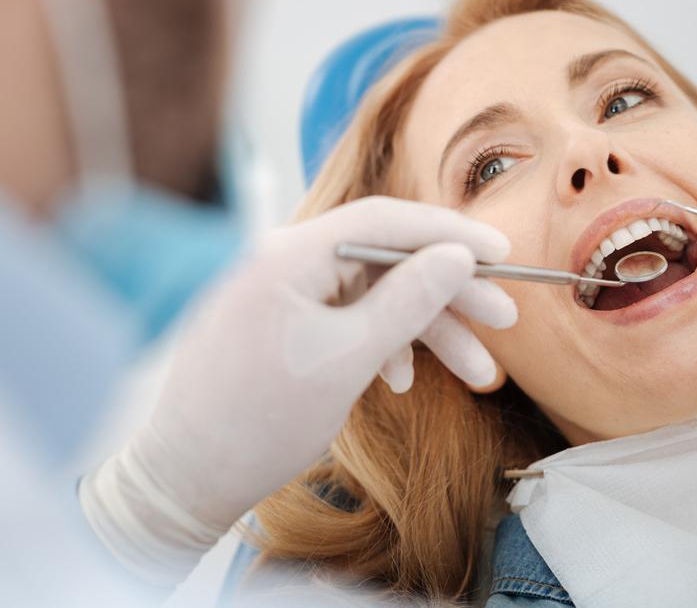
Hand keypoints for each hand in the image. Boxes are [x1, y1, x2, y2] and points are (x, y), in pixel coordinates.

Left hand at [80, 197, 515, 582]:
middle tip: (505, 320)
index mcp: (290, 254)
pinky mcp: (284, 326)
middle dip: (449, 296)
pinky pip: (347, 321)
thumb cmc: (260, 420)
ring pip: (373, 297)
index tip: (503, 252)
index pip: (385, 221)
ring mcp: (283, 294)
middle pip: (387, 261)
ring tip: (477, 374)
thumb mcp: (348, 359)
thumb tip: (457, 256)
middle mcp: (285, 262)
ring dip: (426, 333)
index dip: (451, 233)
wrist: (186, 479)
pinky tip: (402, 381)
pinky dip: (383, 346)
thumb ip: (408, 300)